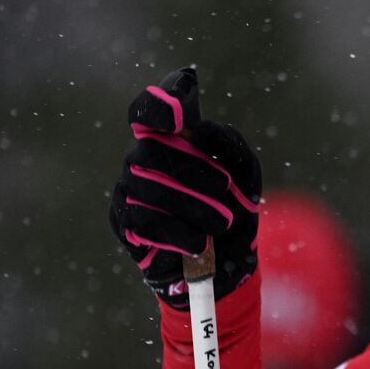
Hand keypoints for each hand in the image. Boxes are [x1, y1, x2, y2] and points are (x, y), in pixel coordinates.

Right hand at [108, 67, 260, 308]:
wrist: (228, 261)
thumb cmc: (234, 206)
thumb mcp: (245, 172)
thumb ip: (227, 143)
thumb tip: (197, 127)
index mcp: (172, 137)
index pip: (148, 110)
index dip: (156, 106)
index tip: (179, 114)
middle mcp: (143, 157)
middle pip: (153, 150)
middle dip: (195, 171)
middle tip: (225, 191)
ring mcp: (129, 189)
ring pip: (149, 187)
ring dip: (194, 207)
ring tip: (220, 224)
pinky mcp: (124, 222)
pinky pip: (144, 221)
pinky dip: (178, 233)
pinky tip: (199, 243)